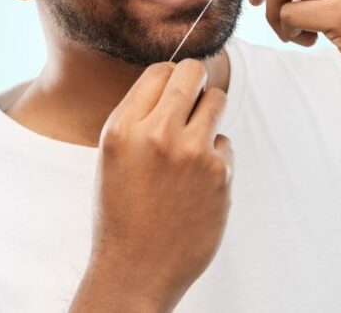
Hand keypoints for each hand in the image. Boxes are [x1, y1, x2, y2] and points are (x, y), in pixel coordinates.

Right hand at [75, 59, 233, 310]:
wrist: (136, 269)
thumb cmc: (122, 210)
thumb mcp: (114, 155)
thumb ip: (139, 117)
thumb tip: (175, 79)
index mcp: (123, 128)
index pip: (159, 70)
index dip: (170, 77)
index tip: (174, 90)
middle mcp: (156, 134)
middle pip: (193, 72)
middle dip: (196, 81)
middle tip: (194, 99)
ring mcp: (191, 153)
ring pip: (217, 100)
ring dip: (209, 114)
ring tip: (193, 143)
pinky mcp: (220, 174)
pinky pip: (225, 144)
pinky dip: (215, 157)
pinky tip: (196, 183)